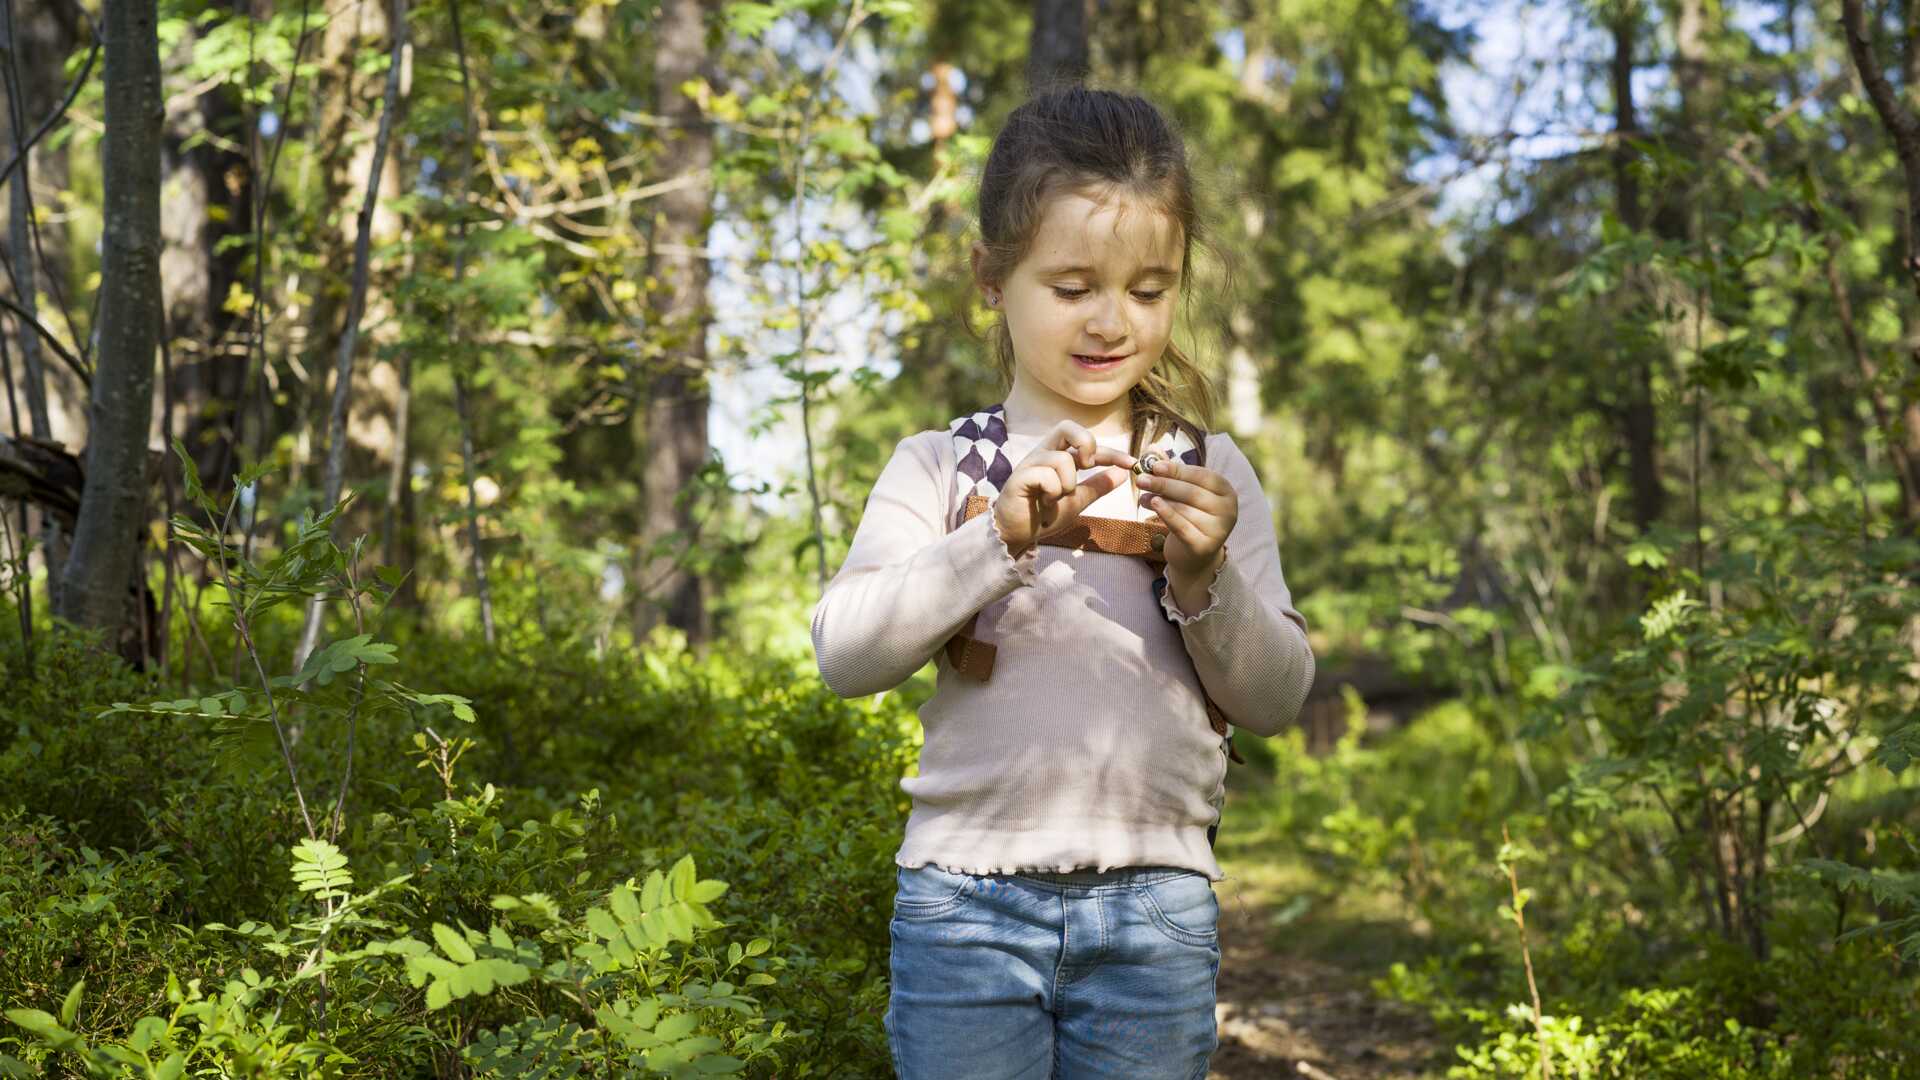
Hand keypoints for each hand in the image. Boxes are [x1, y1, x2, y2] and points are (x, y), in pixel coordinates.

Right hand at [991, 420, 1135, 556]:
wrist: (1017, 535)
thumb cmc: (1043, 516)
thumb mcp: (1077, 501)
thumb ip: (1097, 487)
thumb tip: (1123, 474)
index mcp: (1057, 457)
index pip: (1087, 444)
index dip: (1111, 452)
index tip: (1130, 464)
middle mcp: (1044, 454)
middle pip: (1067, 427)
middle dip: (1086, 443)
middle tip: (1088, 466)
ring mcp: (1030, 464)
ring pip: (1062, 460)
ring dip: (1067, 485)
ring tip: (1056, 500)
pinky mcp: (1020, 477)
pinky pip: (1047, 476)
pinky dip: (1053, 493)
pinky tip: (1045, 505)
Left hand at [1135, 456, 1236, 584]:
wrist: (1193, 556)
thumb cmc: (1189, 516)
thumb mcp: (1183, 492)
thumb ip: (1171, 470)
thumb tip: (1152, 447)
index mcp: (1227, 492)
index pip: (1202, 476)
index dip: (1178, 470)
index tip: (1154, 466)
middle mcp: (1228, 510)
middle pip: (1192, 493)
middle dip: (1164, 484)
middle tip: (1141, 479)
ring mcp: (1219, 530)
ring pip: (1185, 509)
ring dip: (1160, 500)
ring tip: (1142, 496)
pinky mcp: (1204, 546)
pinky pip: (1181, 527)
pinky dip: (1166, 515)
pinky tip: (1153, 505)